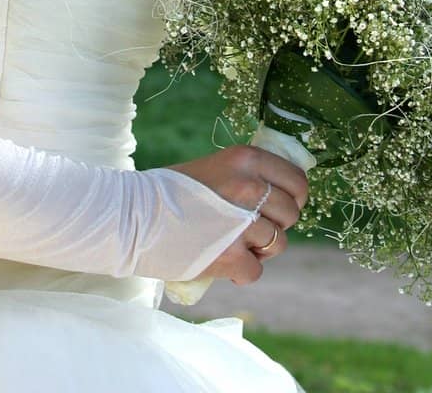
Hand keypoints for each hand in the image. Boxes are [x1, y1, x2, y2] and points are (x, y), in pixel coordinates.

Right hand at [163, 142, 307, 285]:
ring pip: (278, 244)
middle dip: (277, 224)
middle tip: (253, 227)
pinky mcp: (231, 256)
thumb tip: (284, 192)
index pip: (298, 180)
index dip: (294, 197)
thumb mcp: (215, 167)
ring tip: (234, 243)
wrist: (133, 216)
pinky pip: (256, 271)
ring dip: (260, 250)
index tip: (282, 206)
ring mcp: (241, 223)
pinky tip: (224, 261)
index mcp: (246, 159)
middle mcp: (248, 187)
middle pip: (291, 213)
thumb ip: (248, 176)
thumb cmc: (172, 191)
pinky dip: (242, 272)